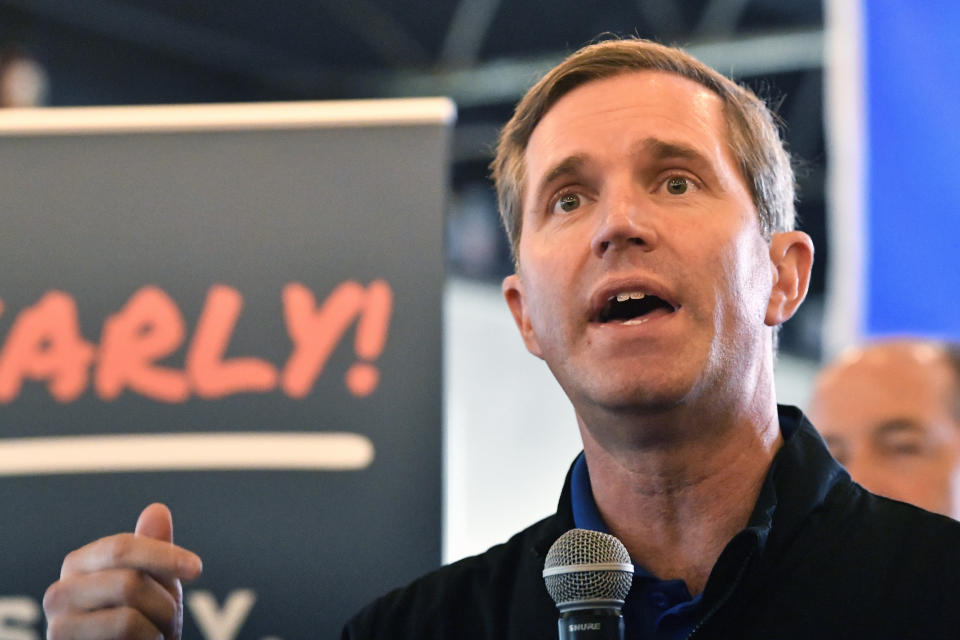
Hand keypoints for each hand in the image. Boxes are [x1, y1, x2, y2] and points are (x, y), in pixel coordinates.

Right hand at [43, 503, 202, 639]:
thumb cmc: (142, 621)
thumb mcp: (154, 581)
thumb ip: (153, 549)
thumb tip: (157, 509)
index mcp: (79, 563)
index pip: (122, 547)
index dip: (163, 555)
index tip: (195, 569)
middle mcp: (60, 592)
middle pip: (128, 582)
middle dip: (164, 603)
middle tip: (171, 618)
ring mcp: (59, 625)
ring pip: (129, 616)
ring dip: (158, 626)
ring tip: (156, 633)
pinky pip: (125, 637)